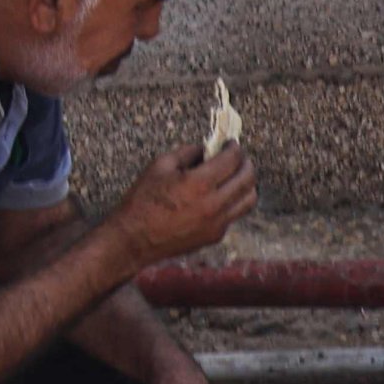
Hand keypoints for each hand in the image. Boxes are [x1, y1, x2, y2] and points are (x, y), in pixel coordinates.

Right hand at [107, 141, 256, 264]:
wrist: (134, 240)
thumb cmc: (143, 200)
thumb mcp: (160, 165)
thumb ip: (188, 152)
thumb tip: (207, 149)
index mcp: (200, 184)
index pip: (232, 159)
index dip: (234, 147)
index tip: (230, 144)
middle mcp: (214, 205)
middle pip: (248, 178)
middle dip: (246, 163)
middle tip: (238, 157)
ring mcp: (217, 223)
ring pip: (249, 199)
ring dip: (246, 183)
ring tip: (234, 176)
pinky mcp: (215, 236)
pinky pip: (234, 214)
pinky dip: (233, 201)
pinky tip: (219, 195)